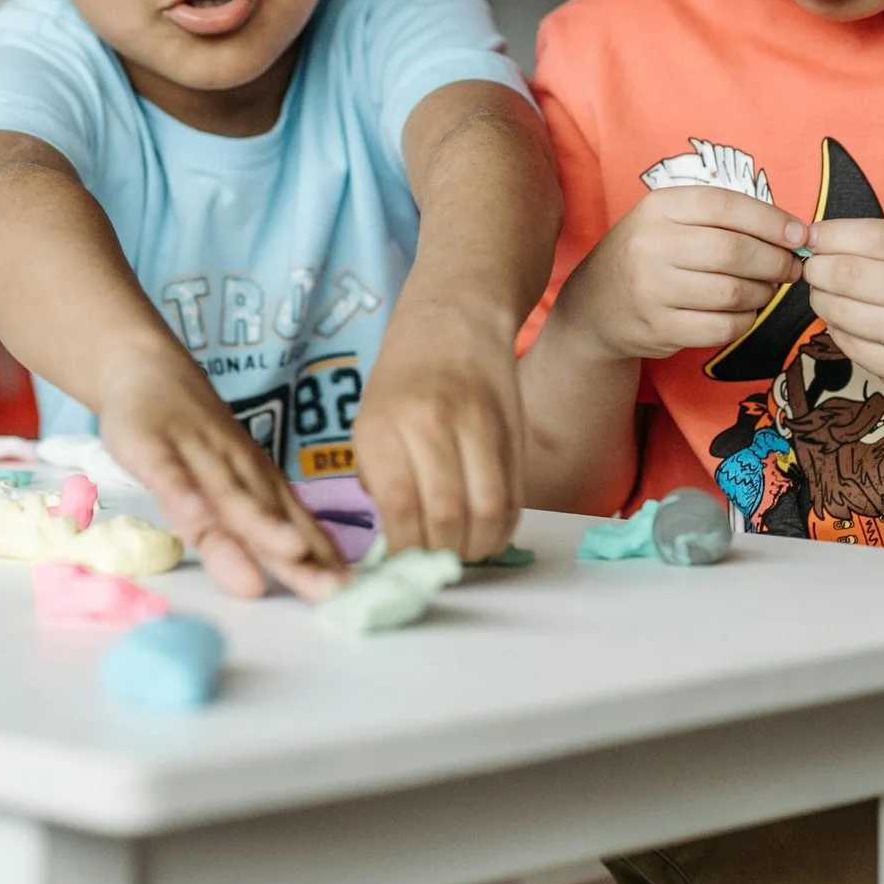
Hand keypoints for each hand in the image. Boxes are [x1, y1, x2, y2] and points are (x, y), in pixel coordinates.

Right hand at [94, 347, 347, 600]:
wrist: (147, 369)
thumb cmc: (193, 440)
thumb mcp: (222, 487)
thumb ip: (250, 533)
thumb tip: (303, 571)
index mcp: (258, 485)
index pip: (294, 528)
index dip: (321, 564)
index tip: (355, 598)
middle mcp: (237, 471)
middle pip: (271, 518)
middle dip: (302, 555)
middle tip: (334, 589)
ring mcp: (196, 456)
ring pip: (229, 495)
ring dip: (259, 523)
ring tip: (290, 552)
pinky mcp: (153, 446)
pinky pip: (169, 472)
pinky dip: (181, 491)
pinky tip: (193, 515)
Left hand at [356, 307, 522, 560]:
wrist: (453, 317)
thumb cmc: (403, 379)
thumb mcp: (369, 423)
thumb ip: (380, 480)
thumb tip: (395, 543)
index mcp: (381, 426)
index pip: (398, 508)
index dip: (405, 551)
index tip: (402, 566)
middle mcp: (428, 424)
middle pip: (447, 516)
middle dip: (442, 556)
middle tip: (435, 565)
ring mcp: (476, 425)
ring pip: (487, 512)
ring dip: (476, 548)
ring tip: (462, 552)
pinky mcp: (512, 430)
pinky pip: (514, 498)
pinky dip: (501, 529)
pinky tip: (486, 531)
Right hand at [552, 187, 805, 360]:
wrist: (595, 305)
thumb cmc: (649, 255)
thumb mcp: (670, 220)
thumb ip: (722, 218)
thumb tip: (793, 233)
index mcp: (658, 208)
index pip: (724, 205)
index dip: (770, 220)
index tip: (799, 235)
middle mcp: (650, 245)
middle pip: (733, 251)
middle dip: (775, 261)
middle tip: (790, 267)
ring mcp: (652, 290)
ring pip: (732, 293)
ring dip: (763, 293)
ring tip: (766, 288)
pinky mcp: (659, 329)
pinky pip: (723, 327)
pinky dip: (745, 321)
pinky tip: (743, 312)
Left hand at [801, 220, 883, 423]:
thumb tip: (823, 239)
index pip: (870, 236)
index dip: (828, 235)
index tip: (811, 237)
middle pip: (844, 272)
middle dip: (816, 268)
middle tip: (813, 269)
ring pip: (837, 309)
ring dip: (821, 299)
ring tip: (829, 294)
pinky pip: (847, 343)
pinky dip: (837, 329)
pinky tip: (851, 324)